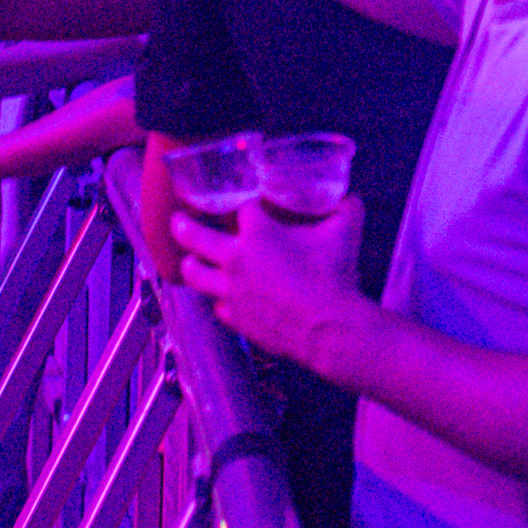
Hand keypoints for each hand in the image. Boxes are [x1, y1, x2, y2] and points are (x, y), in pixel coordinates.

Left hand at [174, 195, 364, 365]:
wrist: (329, 328)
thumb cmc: (333, 275)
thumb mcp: (345, 231)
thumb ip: (346, 209)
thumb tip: (350, 199)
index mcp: (257, 231)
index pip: (242, 208)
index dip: (247, 205)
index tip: (249, 205)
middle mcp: (236, 258)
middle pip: (196, 236)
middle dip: (183, 226)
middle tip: (177, 220)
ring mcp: (231, 291)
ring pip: (196, 274)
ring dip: (191, 264)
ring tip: (188, 260)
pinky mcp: (236, 319)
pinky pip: (218, 306)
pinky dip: (221, 300)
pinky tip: (224, 299)